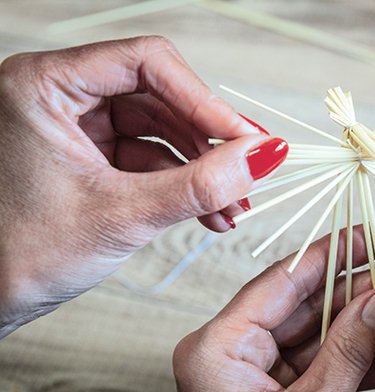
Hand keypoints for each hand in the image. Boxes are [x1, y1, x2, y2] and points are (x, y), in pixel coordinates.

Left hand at [0, 36, 286, 334]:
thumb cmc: (20, 255)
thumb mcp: (122, 215)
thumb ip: (199, 184)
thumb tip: (261, 157)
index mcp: (44, 84)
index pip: (146, 63)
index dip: (205, 100)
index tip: (245, 138)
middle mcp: (58, 95)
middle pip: (160, 96)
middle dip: (209, 142)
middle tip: (249, 172)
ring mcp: (74, 125)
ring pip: (160, 130)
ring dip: (202, 169)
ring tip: (232, 206)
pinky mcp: (87, 156)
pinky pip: (149, 157)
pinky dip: (182, 184)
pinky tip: (210, 213)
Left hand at [173, 223, 374, 391]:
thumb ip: (350, 348)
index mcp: (217, 349)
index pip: (283, 282)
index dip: (335, 254)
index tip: (373, 232)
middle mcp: (232, 356)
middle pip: (311, 308)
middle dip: (370, 295)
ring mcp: (257, 379)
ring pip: (327, 340)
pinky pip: (328, 371)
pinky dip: (369, 367)